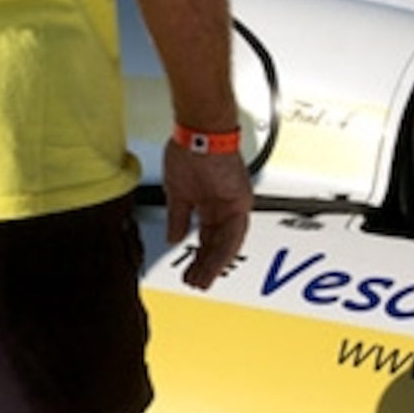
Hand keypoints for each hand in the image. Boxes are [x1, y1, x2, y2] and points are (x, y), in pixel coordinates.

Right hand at [163, 146, 251, 289]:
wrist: (199, 131)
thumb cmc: (189, 150)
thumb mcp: (177, 192)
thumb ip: (178, 217)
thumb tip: (174, 236)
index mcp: (212, 203)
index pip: (207, 237)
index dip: (199, 256)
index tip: (191, 270)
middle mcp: (226, 205)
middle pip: (218, 243)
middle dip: (205, 265)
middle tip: (196, 281)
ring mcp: (234, 203)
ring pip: (228, 243)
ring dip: (214, 263)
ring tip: (202, 280)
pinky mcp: (240, 201)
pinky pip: (235, 233)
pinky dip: (223, 251)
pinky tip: (212, 263)